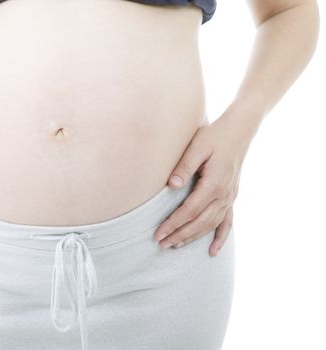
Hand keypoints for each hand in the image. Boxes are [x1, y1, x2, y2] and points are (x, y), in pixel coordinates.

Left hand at [154, 111, 253, 256]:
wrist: (239, 130)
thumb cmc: (215, 136)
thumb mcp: (197, 146)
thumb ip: (184, 166)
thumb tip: (171, 186)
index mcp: (214, 184)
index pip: (190, 211)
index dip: (174, 224)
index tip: (159, 233)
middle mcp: (224, 195)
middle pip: (199, 222)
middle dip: (180, 235)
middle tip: (161, 244)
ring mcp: (230, 198)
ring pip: (211, 225)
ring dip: (193, 237)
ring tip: (176, 246)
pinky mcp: (231, 197)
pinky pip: (228, 222)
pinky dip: (220, 238)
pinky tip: (213, 251)